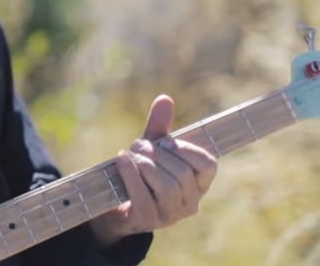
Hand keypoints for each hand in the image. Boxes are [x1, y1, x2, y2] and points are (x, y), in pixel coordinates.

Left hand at [90, 94, 217, 246]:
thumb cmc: (138, 173)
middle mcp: (189, 203)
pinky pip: (144, 196)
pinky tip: (121, 161)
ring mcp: (170, 216)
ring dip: (145, 165)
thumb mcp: (150, 149)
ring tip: (130, 155)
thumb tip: (165, 98)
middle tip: (138, 145)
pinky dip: (131, 175)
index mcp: (198, 184)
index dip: (186, 149)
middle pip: (182, 173)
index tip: (166, 142)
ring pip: (168, 186)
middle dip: (157, 154)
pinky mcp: (147, 221)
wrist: (111, 204)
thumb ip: (159, 127)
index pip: (208, 164)